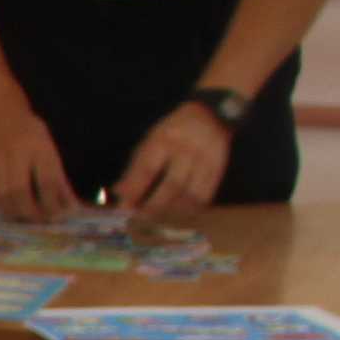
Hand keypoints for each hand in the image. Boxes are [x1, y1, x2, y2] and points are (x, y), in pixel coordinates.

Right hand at [0, 87, 83, 221]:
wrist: (0, 114)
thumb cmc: (31, 131)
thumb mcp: (49, 148)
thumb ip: (58, 176)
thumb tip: (69, 203)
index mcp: (38, 148)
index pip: (49, 181)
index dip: (58, 202)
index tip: (68, 213)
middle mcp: (18, 156)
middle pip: (23, 193)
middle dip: (36, 212)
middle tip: (47, 219)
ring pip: (6, 197)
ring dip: (19, 213)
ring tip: (31, 217)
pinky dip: (6, 208)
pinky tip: (15, 210)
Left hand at [112, 99, 234, 218]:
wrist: (211, 114)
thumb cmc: (173, 132)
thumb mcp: (151, 141)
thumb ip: (136, 167)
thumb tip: (118, 193)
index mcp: (165, 139)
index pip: (148, 168)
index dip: (135, 190)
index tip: (124, 207)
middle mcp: (187, 149)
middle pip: (172, 185)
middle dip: (155, 206)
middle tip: (141, 221)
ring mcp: (206, 159)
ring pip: (191, 193)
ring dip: (174, 212)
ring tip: (159, 225)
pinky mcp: (220, 168)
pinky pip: (207, 193)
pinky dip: (193, 209)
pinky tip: (182, 219)